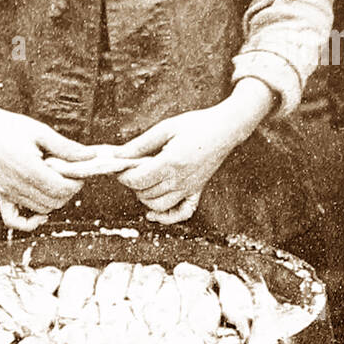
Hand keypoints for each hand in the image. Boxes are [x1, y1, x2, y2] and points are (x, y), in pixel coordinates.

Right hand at [0, 97, 96, 220]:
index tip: (79, 171)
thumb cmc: (10, 127)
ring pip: (41, 210)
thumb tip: (91, 156)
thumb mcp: (41, 132)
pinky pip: (13, 220)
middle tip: (70, 175)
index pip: (62, 189)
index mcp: (29, 168)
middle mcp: (17, 185)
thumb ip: (67, 147)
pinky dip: (29, 222)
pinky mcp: (0, 195)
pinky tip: (41, 214)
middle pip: (54, 202)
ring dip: (54, 200)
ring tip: (55, 182)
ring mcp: (7, 192)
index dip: (76, 183)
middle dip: (68, 191)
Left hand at [112, 80, 274, 223]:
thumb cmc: (197, 125)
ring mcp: (190, 188)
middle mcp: (180, 180)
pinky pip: (181, 213)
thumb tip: (118, 155)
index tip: (120, 167)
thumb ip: (140, 144)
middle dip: (132, 184)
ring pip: (158, 206)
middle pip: (144, 193)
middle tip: (129, 170)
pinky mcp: (197, 191)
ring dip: (144, 197)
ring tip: (142, 182)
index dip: (123, 176)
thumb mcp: (166, 128)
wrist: (226, 129)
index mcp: (171, 162)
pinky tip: (153, 213)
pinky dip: (166, 217)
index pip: (137, 180)